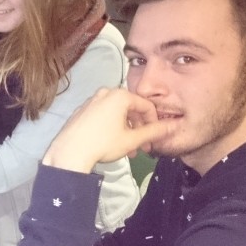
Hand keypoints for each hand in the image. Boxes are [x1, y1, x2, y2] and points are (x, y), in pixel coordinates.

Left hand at [43, 88, 174, 172]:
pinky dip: (112, 128)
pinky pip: (103, 116)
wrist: (70, 152)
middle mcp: (105, 93)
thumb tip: (175, 126)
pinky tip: (113, 145)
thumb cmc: (103, 143)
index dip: (155, 123)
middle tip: (144, 147)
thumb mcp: (133, 139)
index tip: (155, 138)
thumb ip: (155, 131)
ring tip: (130, 151)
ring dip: (127, 132)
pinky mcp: (81, 111)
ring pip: (117, 115)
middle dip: (140, 130)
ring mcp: (91, 101)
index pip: (146, 106)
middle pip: (131, 110)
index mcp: (119, 95)